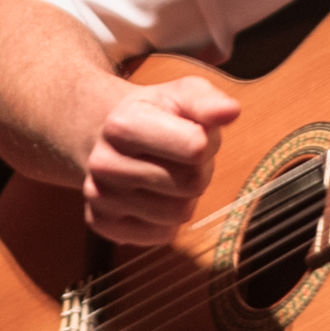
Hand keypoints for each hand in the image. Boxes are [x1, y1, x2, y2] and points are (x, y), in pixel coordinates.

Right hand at [77, 74, 238, 247]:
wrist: (110, 137)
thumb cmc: (155, 116)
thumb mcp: (182, 95)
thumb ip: (207, 101)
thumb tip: (230, 111)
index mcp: (122, 124)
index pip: (195, 148)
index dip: (206, 142)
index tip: (194, 132)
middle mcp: (104, 162)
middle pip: (191, 184)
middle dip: (198, 171)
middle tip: (182, 157)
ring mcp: (99, 196)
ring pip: (178, 214)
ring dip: (185, 197)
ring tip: (169, 174)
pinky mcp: (102, 225)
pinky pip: (161, 235)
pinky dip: (166, 220)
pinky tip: (153, 195)